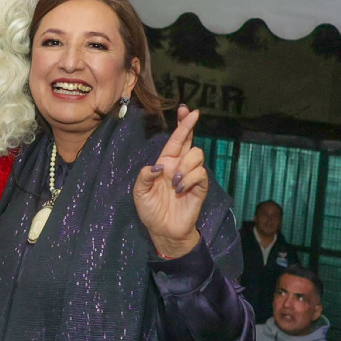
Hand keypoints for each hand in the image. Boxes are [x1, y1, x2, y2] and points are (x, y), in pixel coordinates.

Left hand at [133, 108, 205, 257]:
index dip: (182, 125)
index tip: (186, 110)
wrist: (163, 230)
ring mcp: (191, 176)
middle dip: (190, 126)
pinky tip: (181, 189)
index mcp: (165, 163)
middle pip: (189, 141)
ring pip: (196, 155)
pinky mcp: (200, 188)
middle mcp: (179, 166)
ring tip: (175, 182)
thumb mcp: (139, 192)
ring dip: (185, 165)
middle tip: (193, 115)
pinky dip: (190, 178)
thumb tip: (158, 166)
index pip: (175, 141)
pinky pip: (201, 174)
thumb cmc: (150, 210)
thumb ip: (144, 177)